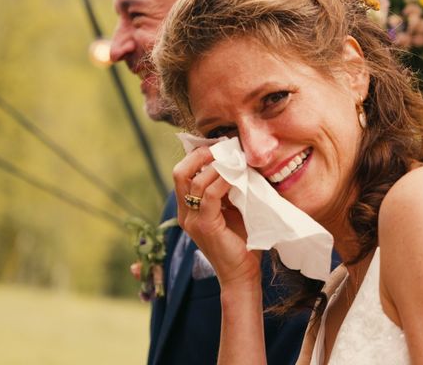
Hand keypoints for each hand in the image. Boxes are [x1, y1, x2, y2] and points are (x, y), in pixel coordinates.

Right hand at [173, 146, 261, 286]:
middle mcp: (185, 213)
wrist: (242, 275)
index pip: (183, 173)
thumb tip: (238, 163)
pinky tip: (237, 176)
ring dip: (218, 166)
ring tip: (236, 160)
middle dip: (200, 155)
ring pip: (195, 180)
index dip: (197, 156)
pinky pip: (210, 195)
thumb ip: (229, 190)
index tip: (219, 145)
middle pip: (180, 172)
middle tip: (222, 147)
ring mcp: (192, 220)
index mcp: (189, 209)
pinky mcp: (205, 226)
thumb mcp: (233, 210)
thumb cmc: (241, 243)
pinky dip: (223, 181)